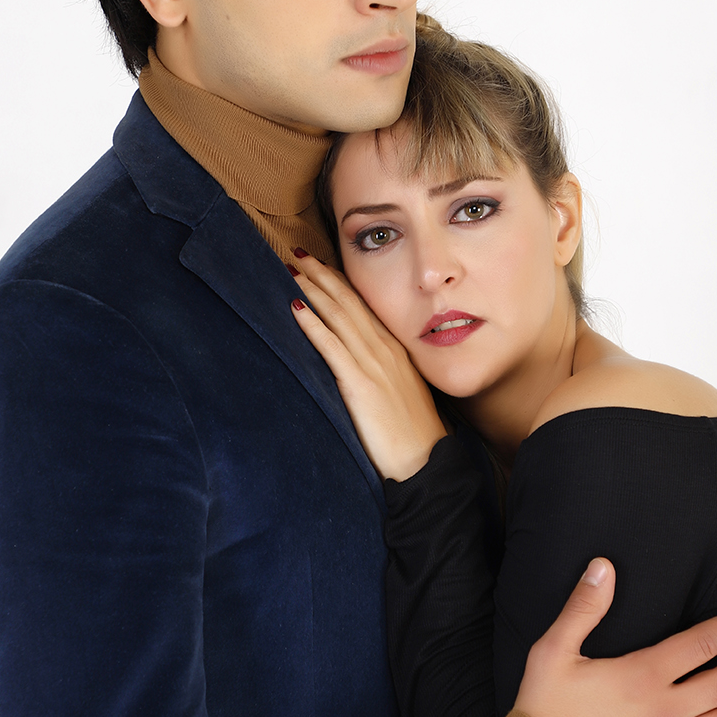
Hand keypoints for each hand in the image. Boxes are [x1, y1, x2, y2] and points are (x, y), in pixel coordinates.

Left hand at [287, 251, 446, 480]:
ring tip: (291, 270)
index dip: (340, 283)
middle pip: (348, 303)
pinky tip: (294, 308)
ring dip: (313, 290)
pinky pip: (331, 347)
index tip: (320, 265)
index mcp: (395, 350)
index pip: (363, 307)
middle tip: (297, 254)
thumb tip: (361, 366)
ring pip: (338, 317)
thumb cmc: (413, 435)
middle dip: (322, 275)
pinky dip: (312, 324)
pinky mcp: (360, 385)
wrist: (425, 463)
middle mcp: (385, 350)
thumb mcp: (401, 393)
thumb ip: (383, 373)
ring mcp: (374, 365)